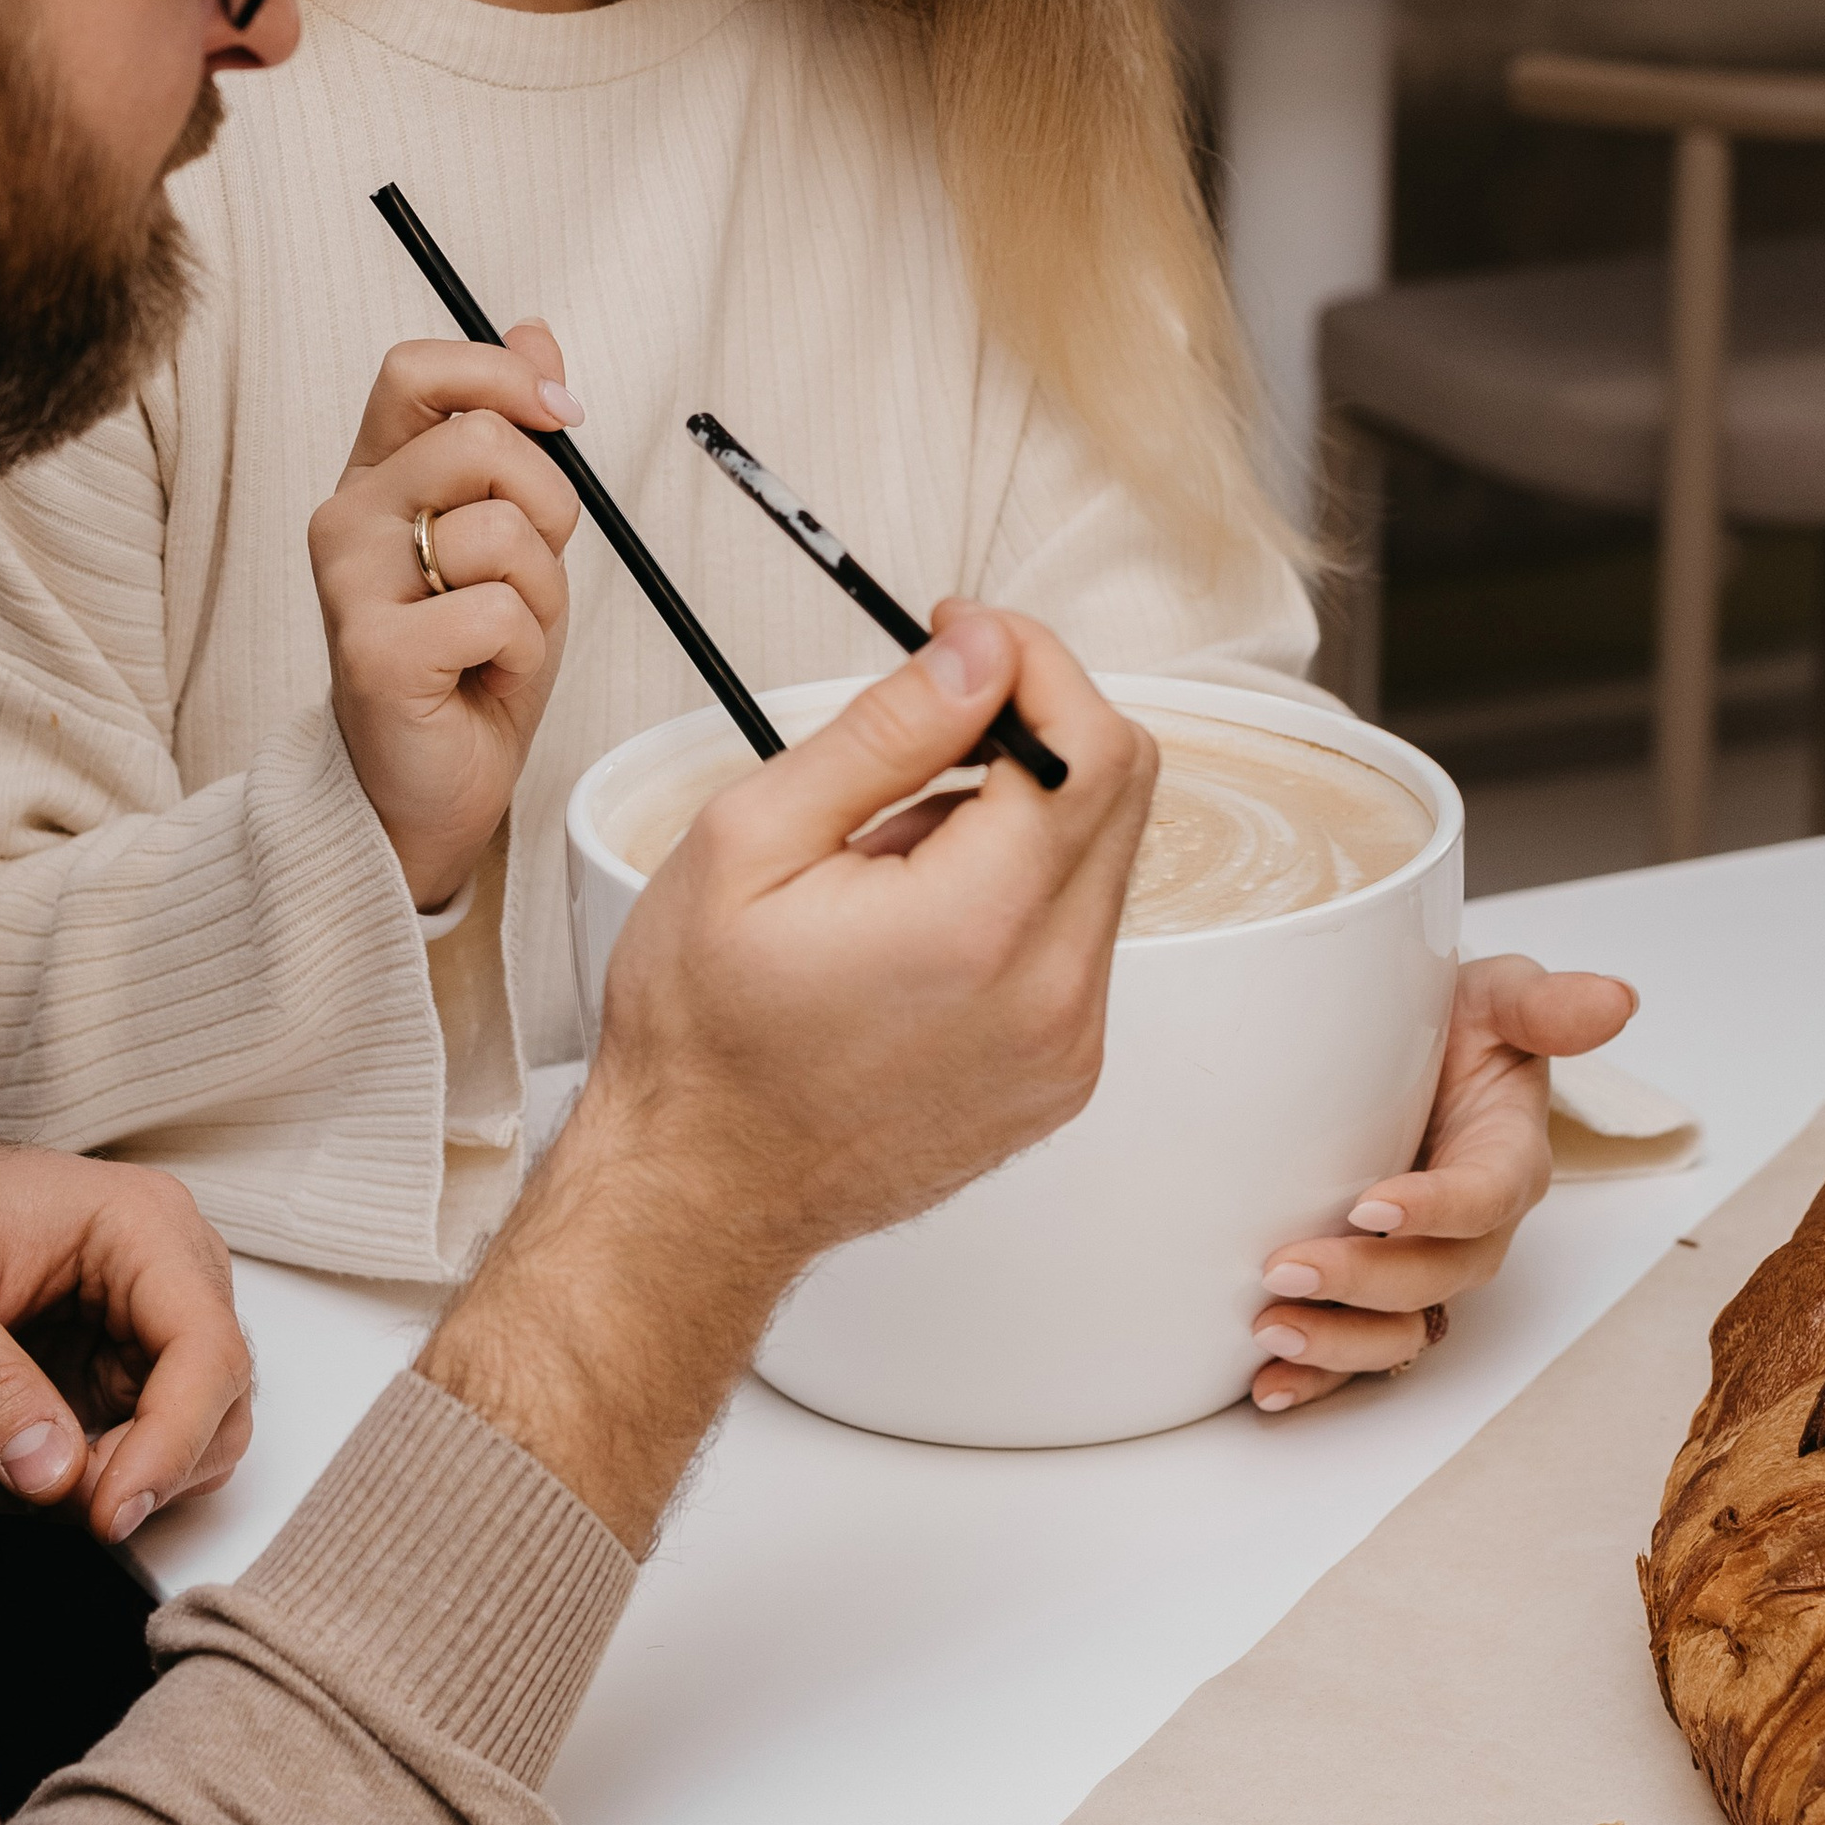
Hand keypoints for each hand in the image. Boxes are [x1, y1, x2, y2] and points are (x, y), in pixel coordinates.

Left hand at [0, 1118, 252, 1543]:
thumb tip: (53, 1478)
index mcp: (143, 1224)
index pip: (207, 1350)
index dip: (171, 1444)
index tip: (107, 1514)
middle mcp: (170, 1266)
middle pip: (216, 1402)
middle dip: (137, 1473)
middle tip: (43, 1499)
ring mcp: (151, 1315)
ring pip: (188, 1435)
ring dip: (111, 1484)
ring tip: (15, 1481)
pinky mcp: (122, 1357)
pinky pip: (140, 1442)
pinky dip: (86, 1478)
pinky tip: (15, 1464)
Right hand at [309, 327, 582, 908]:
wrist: (430, 785)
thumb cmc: (470, 660)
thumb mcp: (512, 533)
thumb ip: (516, 435)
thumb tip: (536, 330)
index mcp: (377, 475)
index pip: (416, 370)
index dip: (501, 375)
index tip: (562, 416)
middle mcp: (347, 517)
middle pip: (479, 441)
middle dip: (549, 507)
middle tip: (531, 573)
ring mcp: (350, 584)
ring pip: (502, 532)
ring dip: (541, 593)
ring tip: (504, 636)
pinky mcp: (373, 651)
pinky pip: (501, 612)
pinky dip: (525, 650)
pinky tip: (489, 676)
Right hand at [422, 606, 1154, 1548]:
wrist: (700, 1187)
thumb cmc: (701, 1033)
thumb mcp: (751, 839)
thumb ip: (886, 732)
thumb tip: (979, 653)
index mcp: (978, 928)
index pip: (1088, 744)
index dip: (1033, 660)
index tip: (964, 637)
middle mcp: (1052, 994)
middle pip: (1124, 792)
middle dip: (1035, 719)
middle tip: (929, 715)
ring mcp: (1069, 1044)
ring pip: (1105, 861)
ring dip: (1024, 812)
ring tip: (893, 849)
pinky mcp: (1064, 1073)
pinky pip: (1082, 937)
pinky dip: (1022, 892)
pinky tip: (920, 918)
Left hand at [1245, 950, 1639, 1411]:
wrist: (1406, 1046)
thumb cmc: (1458, 1025)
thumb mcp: (1502, 998)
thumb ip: (1548, 1005)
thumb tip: (1615, 999)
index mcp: (1506, 1159)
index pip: (1486, 1196)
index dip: (1438, 1210)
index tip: (1371, 1205)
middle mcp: (1470, 1229)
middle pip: (1435, 1277)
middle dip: (1365, 1284)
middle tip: (1286, 1267)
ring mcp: (1423, 1266)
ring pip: (1402, 1329)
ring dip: (1339, 1344)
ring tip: (1269, 1330)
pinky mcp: (1376, 1289)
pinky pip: (1359, 1350)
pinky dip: (1317, 1377)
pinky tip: (1265, 1386)